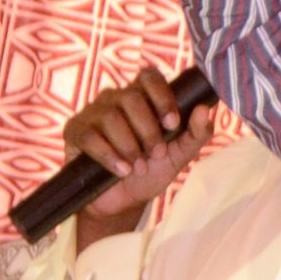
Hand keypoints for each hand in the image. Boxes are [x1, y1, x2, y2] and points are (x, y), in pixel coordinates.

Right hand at [66, 66, 214, 245]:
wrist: (123, 202)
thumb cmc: (151, 171)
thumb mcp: (179, 156)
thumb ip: (196, 134)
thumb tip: (205, 109)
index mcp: (142, 97)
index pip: (149, 76)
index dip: (162, 96)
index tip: (172, 124)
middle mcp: (115, 99)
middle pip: (131, 98)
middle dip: (148, 130)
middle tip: (155, 154)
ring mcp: (92, 113)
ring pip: (110, 116)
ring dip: (129, 146)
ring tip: (137, 168)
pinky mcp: (75, 132)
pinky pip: (89, 136)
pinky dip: (109, 155)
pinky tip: (121, 170)